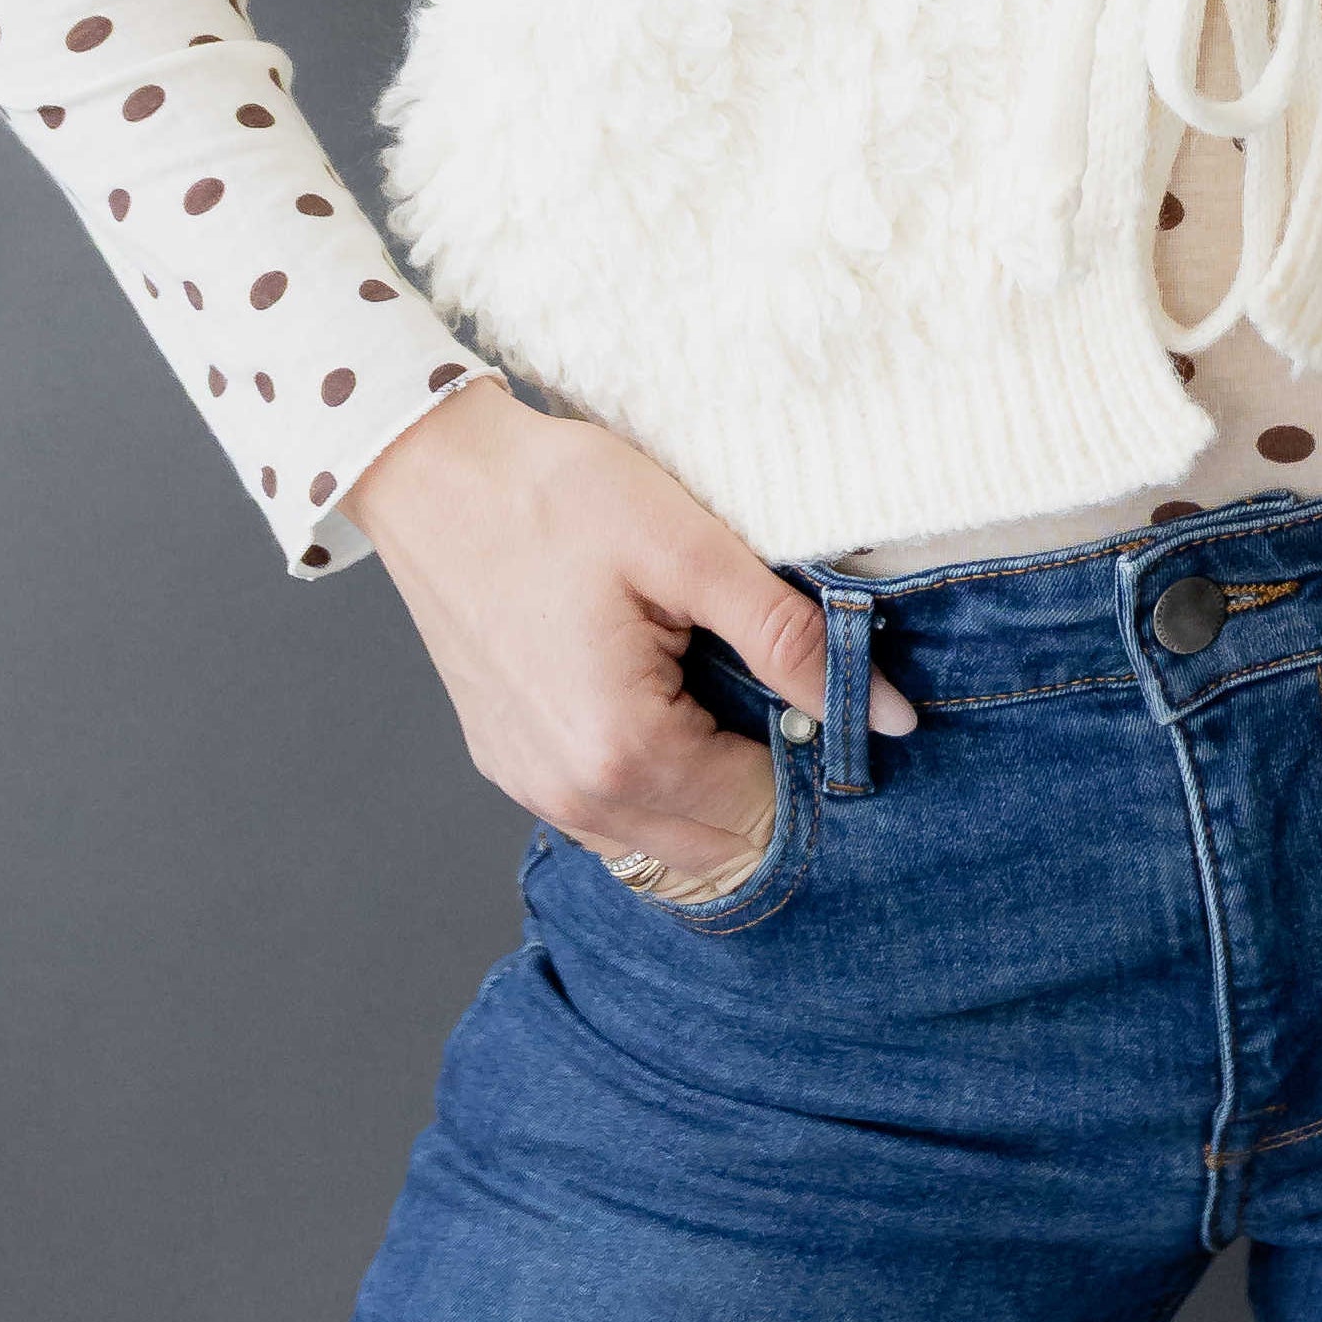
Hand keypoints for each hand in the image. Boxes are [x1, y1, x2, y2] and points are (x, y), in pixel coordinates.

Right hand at [343, 379, 916, 891]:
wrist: (432, 474)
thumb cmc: (553, 497)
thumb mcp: (689, 550)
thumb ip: (791, 639)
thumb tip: (890, 715)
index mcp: (623, 751)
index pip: (764, 813)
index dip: (817, 759)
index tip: (831, 692)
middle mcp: (573, 798)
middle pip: (718, 847)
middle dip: (771, 786)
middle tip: (785, 688)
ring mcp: (534, 790)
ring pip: (664, 841)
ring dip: (716, 791)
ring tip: (730, 690)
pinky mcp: (513, 766)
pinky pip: (611, 815)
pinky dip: (660, 782)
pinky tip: (672, 702)